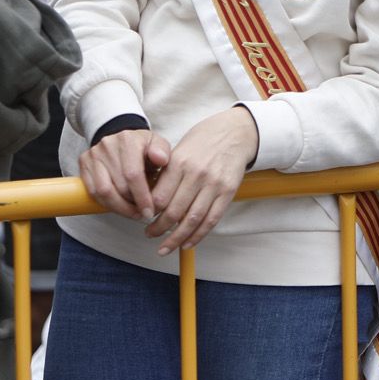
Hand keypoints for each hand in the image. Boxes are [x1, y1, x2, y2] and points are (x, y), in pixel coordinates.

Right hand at [77, 128, 172, 221]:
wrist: (122, 139)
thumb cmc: (143, 147)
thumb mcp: (158, 144)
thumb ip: (162, 151)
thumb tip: (162, 159)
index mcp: (128, 139)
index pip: (133, 174)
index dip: (141, 196)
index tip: (149, 211)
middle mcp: (108, 145)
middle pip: (119, 185)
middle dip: (132, 205)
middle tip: (143, 213)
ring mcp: (94, 154)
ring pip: (103, 191)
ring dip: (118, 207)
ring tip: (131, 212)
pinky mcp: (84, 163)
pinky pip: (92, 191)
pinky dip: (106, 203)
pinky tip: (118, 207)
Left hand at [146, 106, 258, 254]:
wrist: (236, 132)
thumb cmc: (204, 139)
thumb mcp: (180, 149)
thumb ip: (167, 174)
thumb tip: (151, 201)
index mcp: (180, 162)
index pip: (160, 197)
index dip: (148, 212)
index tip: (142, 218)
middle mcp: (197, 174)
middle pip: (173, 211)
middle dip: (158, 229)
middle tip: (150, 234)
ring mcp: (214, 184)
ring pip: (192, 220)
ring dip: (176, 239)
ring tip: (165, 247)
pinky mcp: (228, 192)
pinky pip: (211, 219)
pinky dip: (198, 235)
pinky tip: (187, 243)